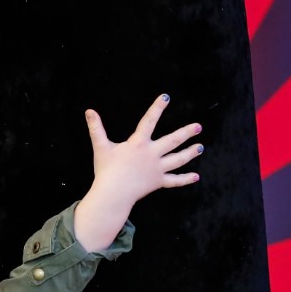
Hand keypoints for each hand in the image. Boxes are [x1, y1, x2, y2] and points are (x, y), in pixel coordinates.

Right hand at [74, 94, 201, 252]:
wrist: (113, 194)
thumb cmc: (107, 170)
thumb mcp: (101, 147)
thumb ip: (96, 128)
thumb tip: (89, 111)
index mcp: (138, 144)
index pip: (149, 121)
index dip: (157, 108)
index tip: (166, 97)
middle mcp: (151, 155)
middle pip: (172, 141)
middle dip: (186, 133)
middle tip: (198, 126)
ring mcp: (157, 169)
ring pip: (177, 160)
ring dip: (190, 153)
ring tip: (201, 147)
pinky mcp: (158, 182)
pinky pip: (174, 181)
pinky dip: (185, 179)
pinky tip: (196, 177)